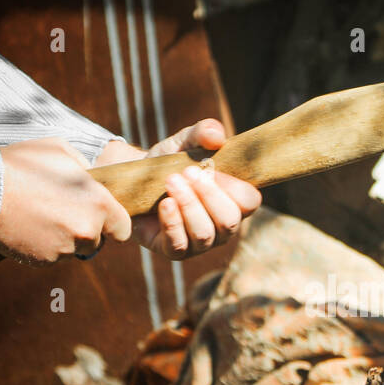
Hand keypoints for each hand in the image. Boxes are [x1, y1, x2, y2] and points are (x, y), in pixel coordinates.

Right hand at [0, 138, 130, 263]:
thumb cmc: (22, 166)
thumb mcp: (60, 150)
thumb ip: (84, 167)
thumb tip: (92, 178)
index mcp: (99, 204)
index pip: (123, 228)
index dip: (112, 222)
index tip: (99, 216)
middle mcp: (87, 231)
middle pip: (97, 240)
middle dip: (85, 228)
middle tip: (61, 210)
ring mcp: (66, 249)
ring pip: (74, 249)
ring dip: (65, 238)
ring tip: (42, 216)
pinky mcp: (45, 260)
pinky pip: (53, 256)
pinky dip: (45, 246)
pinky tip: (30, 226)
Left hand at [95, 119, 261, 259]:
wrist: (134, 179)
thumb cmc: (169, 163)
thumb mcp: (184, 142)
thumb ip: (202, 133)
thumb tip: (217, 135)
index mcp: (232, 201)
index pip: (250, 202)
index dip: (233, 187)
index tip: (210, 168)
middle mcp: (221, 226)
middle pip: (229, 221)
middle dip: (208, 195)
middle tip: (186, 172)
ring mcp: (200, 242)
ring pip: (204, 234)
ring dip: (188, 205)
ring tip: (170, 182)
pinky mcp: (175, 251)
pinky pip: (180, 245)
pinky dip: (172, 222)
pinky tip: (164, 203)